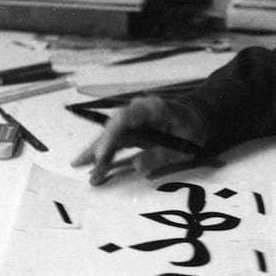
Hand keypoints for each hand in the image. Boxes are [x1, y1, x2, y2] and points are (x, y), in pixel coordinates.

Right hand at [71, 95, 207, 185]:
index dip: (111, 136)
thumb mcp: (183, 145)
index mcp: (151, 108)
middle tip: (85, 165)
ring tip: (78, 165)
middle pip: (112, 127)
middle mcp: (137, 110)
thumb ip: (160, 155)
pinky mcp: (132, 130)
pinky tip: (90, 164)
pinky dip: (104, 153)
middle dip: (98, 147)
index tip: (102, 155)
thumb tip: (136, 167)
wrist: (197, 118)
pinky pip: (115, 142)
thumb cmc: (192, 129)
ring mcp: (133, 119)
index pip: (124, 118)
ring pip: (109, 135)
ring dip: (95, 151)